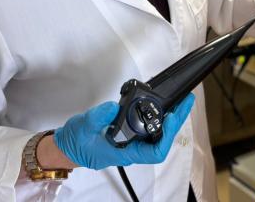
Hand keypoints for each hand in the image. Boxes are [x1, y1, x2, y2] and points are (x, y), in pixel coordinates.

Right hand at [54, 93, 194, 169]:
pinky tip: (164, 107)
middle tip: (186, 102)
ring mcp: (133, 143)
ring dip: (171, 119)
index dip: (166, 136)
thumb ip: (98, 117)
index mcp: (124, 152)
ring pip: (158, 134)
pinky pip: (151, 129)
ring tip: (181, 102)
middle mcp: (132, 149)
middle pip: (162, 140)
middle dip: (176, 121)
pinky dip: (160, 117)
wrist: (68, 146)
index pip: (154, 152)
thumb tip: (114, 107)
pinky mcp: (130, 134)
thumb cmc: (76, 141)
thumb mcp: (84, 126)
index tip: (170, 118)